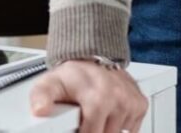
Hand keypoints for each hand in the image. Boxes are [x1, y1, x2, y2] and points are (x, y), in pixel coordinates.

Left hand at [31, 60, 147, 132]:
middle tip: (84, 117)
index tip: (75, 125)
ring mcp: (131, 102)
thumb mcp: (49, 83)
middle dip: (93, 129)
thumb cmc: (72, 74)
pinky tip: (109, 112)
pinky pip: (131, 129)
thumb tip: (40, 110)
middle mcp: (118, 98)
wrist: (91, 56)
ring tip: (94, 113)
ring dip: (106, 128)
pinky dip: (120, 125)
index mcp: (98, 97)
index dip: (81, 132)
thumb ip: (40, 97)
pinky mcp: (141, 104)